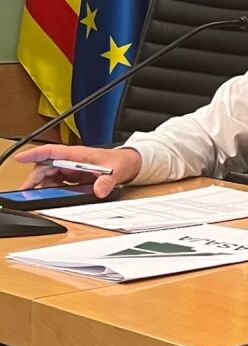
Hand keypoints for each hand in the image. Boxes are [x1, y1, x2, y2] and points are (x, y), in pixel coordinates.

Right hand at [15, 145, 141, 197]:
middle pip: (46, 165)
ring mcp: (72, 168)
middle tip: (27, 190)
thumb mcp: (116, 171)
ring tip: (41, 194)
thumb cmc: (121, 162)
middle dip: (35, 177)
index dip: (34, 154)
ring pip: (49, 174)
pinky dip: (52, 188)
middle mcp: (72, 160)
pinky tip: (55, 194)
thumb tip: (99, 191)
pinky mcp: (73, 176)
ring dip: (43, 184)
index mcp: (78, 154)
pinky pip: (57, 181)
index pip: (52, 151)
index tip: (20, 158)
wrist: (129, 164)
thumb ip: (107, 182)